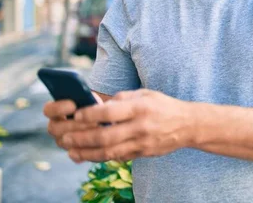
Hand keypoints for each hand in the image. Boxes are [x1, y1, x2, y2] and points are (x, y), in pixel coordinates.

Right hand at [43, 99, 98, 150]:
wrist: (107, 122)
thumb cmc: (97, 108)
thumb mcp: (91, 100)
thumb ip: (84, 99)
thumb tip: (87, 97)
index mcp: (56, 112)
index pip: (48, 110)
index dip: (58, 108)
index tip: (73, 105)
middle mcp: (56, 127)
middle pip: (55, 129)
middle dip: (74, 124)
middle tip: (92, 120)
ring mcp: (64, 141)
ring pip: (64, 142)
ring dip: (82, 137)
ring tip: (99, 130)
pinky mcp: (75, 153)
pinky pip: (77, 155)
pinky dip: (87, 150)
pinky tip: (98, 145)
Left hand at [59, 89, 195, 162]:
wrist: (188, 125)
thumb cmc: (163, 106)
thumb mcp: (145, 94)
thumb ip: (123, 99)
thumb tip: (98, 105)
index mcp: (141, 107)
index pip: (110, 112)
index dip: (90, 114)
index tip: (76, 114)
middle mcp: (141, 126)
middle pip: (105, 135)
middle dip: (81, 138)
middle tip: (65, 137)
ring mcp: (142, 143)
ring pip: (108, 152)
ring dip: (86, 152)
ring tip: (70, 150)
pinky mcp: (142, 153)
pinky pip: (117, 158)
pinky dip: (100, 158)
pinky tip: (86, 155)